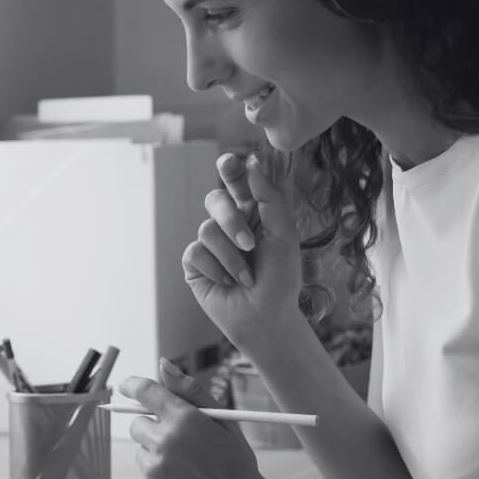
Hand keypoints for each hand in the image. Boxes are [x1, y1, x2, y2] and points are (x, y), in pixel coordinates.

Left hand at [119, 358, 264, 478]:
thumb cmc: (235, 464)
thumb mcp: (222, 420)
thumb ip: (190, 390)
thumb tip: (162, 364)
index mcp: (185, 419)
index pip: (146, 391)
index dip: (132, 385)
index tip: (125, 385)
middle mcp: (165, 441)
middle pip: (137, 423)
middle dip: (153, 427)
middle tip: (179, 443)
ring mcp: (154, 469)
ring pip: (141, 450)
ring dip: (155, 454)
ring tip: (186, 470)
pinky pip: (142, 475)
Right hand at [181, 152, 302, 351]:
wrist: (266, 317)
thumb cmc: (280, 279)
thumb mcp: (284, 235)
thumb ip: (270, 197)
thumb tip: (252, 161)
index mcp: (251, 211)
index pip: (235, 180)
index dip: (229, 168)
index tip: (231, 162)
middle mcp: (227, 223)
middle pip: (215, 200)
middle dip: (232, 221)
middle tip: (251, 244)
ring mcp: (209, 243)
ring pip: (207, 229)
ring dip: (231, 257)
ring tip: (246, 277)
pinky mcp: (194, 263)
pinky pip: (196, 252)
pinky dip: (217, 269)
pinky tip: (228, 283)